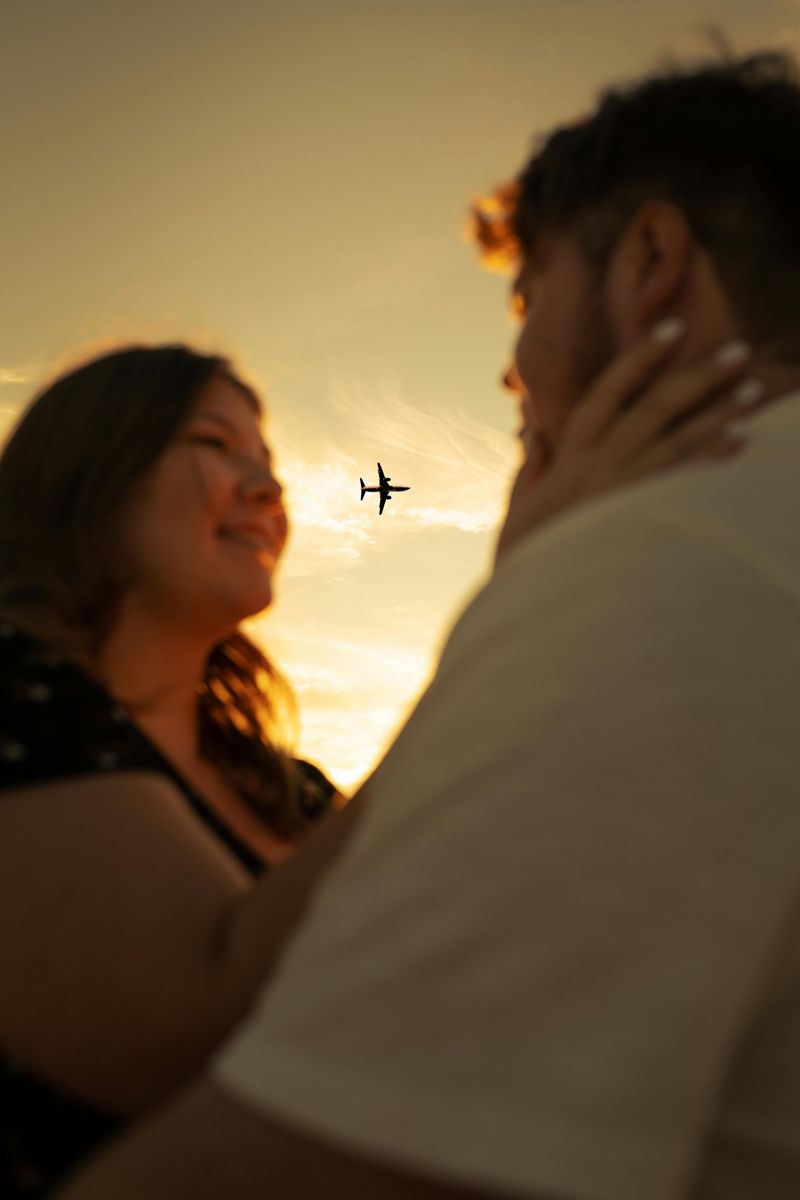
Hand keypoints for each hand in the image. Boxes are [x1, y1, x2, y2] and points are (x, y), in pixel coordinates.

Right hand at [494, 321, 762, 566]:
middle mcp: (599, 464)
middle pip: (654, 407)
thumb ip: (531, 463)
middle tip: (738, 352)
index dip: (641, 358)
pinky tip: (741, 439)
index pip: (608, 391)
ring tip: (752, 389)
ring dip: (717, 411)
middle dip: (698, 376)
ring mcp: (621, 490)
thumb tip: (532, 428)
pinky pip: (682, 480)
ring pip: (675, 439)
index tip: (674, 330)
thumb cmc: (524, 551)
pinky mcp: (637, 517)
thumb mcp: (519, 502)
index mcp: (571, 455)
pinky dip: (711, 457)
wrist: (528, 592)